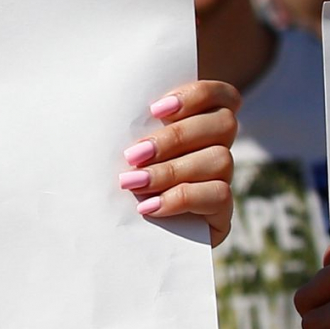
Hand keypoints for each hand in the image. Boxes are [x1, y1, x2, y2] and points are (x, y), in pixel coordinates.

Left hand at [122, 79, 237, 244]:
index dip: (198, 95)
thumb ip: (126, 119)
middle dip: (175, 137)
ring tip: (133, 183)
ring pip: (220, 159)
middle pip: (223, 124)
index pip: (223, 96)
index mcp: (198, 122)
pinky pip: (220, 195)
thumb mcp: (116, 144)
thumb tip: (106, 91)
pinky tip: (149, 206)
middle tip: (133, 155)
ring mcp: (222, 179)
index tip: (155, 108)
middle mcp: (216, 147)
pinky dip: (181, 198)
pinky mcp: (221, 212)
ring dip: (172, 170)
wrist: (115, 238)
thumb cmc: (109, 176)